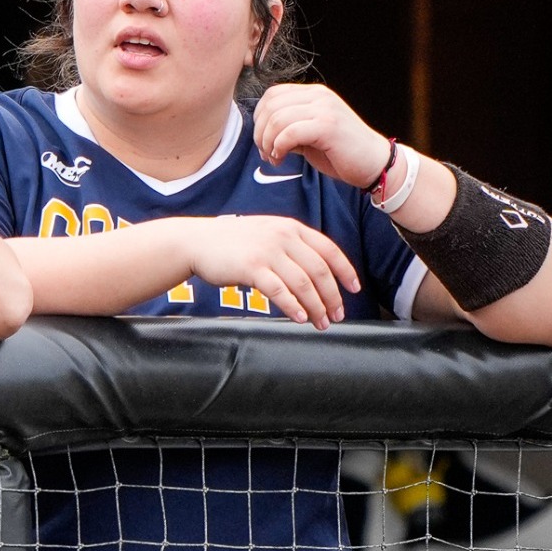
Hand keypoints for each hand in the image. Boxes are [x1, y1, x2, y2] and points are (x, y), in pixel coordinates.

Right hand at [185, 214, 364, 327]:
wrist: (197, 241)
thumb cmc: (232, 242)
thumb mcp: (267, 233)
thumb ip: (291, 246)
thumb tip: (315, 272)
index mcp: (291, 227)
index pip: (329, 250)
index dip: (345, 271)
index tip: (354, 289)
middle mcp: (283, 236)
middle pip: (319, 270)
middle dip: (332, 296)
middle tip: (337, 315)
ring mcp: (267, 251)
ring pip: (303, 283)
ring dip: (316, 306)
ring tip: (321, 322)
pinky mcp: (251, 267)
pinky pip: (279, 290)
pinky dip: (293, 306)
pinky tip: (300, 318)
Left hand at [250, 83, 393, 189]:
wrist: (374, 163)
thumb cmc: (341, 152)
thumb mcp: (309, 135)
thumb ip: (289, 127)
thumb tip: (261, 132)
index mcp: (314, 93)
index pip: (273, 94)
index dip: (259, 117)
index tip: (263, 140)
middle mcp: (319, 96)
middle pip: (271, 106)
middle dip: (260, 132)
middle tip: (265, 153)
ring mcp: (325, 109)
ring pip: (277, 119)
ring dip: (268, 142)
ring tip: (273, 158)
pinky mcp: (328, 126)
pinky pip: (289, 133)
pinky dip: (278, 148)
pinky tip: (281, 159)